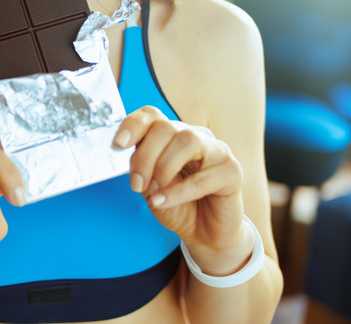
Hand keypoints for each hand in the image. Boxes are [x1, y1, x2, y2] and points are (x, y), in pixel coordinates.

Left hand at [114, 106, 250, 274]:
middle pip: (166, 128)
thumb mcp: (150, 186)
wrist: (203, 234)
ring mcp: (217, 151)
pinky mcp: (233, 172)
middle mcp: (196, 137)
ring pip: (188, 141)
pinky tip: (163, 202)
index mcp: (173, 135)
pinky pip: (204, 176)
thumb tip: (124, 152)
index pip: (152, 115)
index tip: (118, 144)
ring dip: (163, 168)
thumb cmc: (177, 206)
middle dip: (145, 157)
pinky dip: (178, 192)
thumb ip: (140, 166)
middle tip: (137, 183)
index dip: (133, 125)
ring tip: (154, 192)